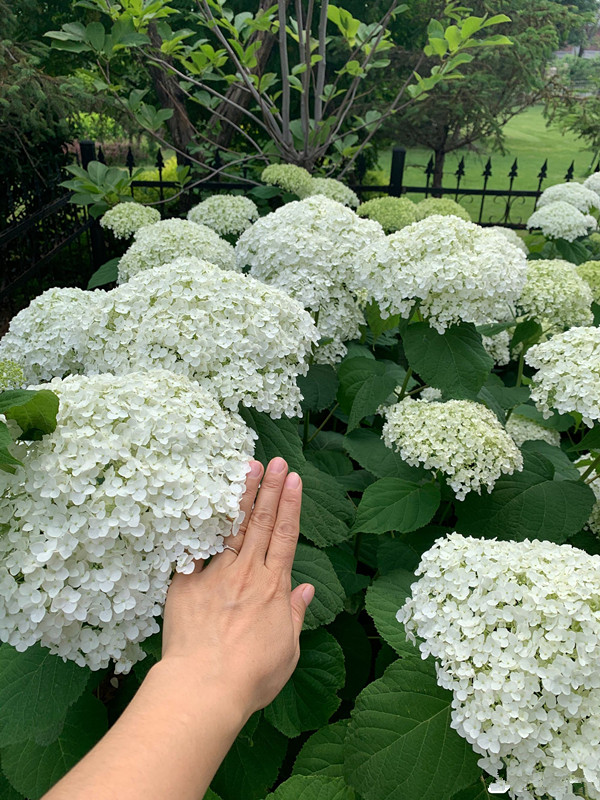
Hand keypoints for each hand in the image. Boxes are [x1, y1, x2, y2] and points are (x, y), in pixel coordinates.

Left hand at [160, 457, 314, 720]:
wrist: (205, 688)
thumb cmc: (251, 677)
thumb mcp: (288, 650)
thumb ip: (295, 614)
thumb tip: (306, 589)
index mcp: (274, 587)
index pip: (286, 535)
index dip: (290, 504)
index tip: (293, 478)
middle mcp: (247, 573)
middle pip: (261, 522)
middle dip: (270, 488)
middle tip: (275, 460)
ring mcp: (215, 575)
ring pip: (230, 526)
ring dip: (240, 495)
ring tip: (247, 467)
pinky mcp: (186, 584)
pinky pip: (193, 549)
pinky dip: (197, 525)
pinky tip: (199, 500)